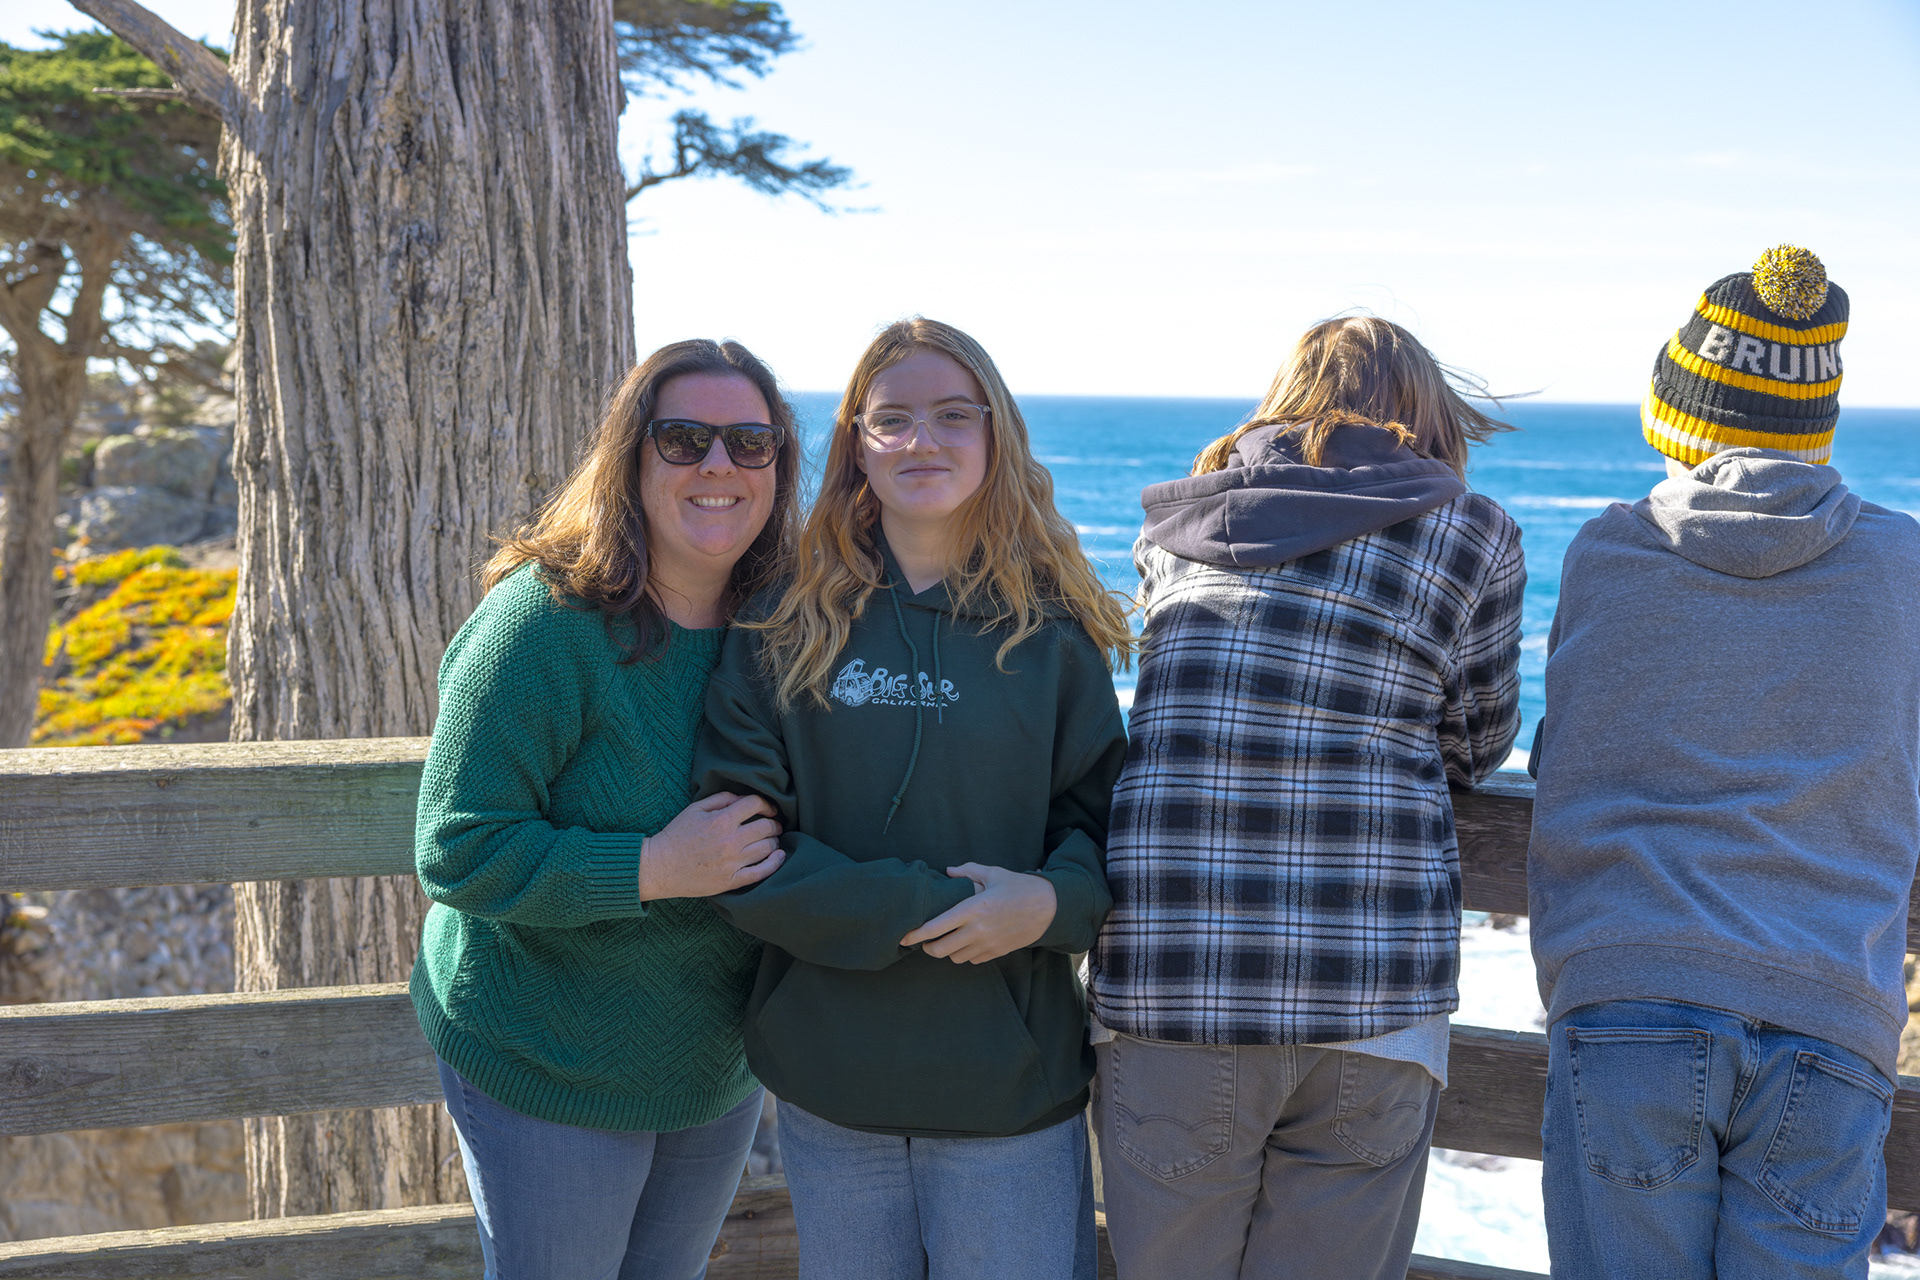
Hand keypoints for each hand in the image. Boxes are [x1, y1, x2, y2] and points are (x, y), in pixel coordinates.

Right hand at [638, 793, 782, 900]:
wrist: (660, 867)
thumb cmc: (676, 835)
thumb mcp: (695, 809)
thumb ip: (721, 799)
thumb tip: (743, 799)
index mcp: (721, 820)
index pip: (755, 804)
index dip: (767, 804)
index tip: (769, 809)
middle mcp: (730, 841)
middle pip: (766, 827)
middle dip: (774, 823)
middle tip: (774, 825)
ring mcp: (732, 862)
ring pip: (768, 848)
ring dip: (774, 842)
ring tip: (771, 840)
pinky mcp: (730, 881)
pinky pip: (761, 872)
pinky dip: (775, 863)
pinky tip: (780, 856)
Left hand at [898, 863, 1055, 964]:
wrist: (1049, 908)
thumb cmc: (1019, 887)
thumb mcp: (993, 873)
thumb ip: (967, 871)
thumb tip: (948, 870)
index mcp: (973, 908)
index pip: (936, 926)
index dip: (916, 934)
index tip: (905, 937)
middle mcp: (977, 929)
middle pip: (941, 950)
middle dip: (927, 948)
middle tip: (924, 942)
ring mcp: (987, 943)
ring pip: (955, 957)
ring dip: (947, 951)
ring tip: (946, 941)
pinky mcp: (997, 952)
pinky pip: (972, 960)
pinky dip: (964, 954)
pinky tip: (966, 943)